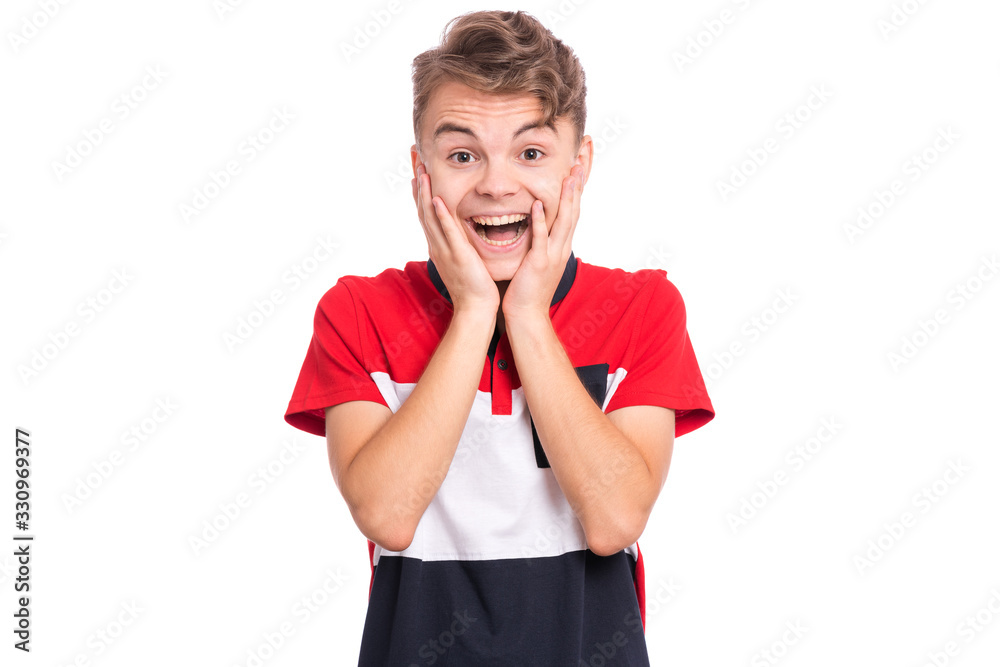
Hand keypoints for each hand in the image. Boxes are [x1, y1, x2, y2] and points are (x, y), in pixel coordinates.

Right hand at [412, 162, 499, 314]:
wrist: (475, 308)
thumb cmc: (473, 287)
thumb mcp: (461, 260)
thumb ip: (457, 244)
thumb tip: (458, 232)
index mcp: (438, 245)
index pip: (426, 213)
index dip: (420, 191)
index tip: (417, 171)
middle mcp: (437, 245)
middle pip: (423, 209)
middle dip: (418, 184)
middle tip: (414, 160)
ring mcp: (445, 250)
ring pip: (430, 217)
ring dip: (425, 193)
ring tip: (421, 171)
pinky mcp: (457, 255)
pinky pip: (447, 231)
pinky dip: (440, 214)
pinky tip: (436, 198)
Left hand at [502, 164, 583, 319]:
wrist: (527, 313)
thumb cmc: (528, 286)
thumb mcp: (540, 256)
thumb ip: (543, 236)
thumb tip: (539, 217)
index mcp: (562, 242)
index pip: (574, 206)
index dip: (580, 183)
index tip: (582, 159)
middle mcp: (562, 245)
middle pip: (576, 207)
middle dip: (580, 180)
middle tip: (584, 156)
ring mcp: (553, 254)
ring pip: (564, 220)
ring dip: (567, 196)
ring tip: (570, 173)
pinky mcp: (538, 262)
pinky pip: (540, 238)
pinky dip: (539, 220)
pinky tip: (536, 204)